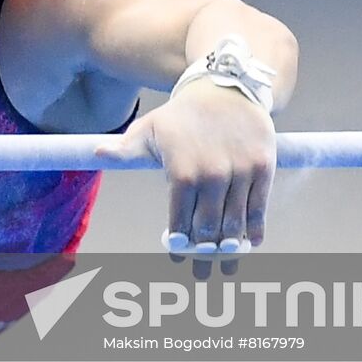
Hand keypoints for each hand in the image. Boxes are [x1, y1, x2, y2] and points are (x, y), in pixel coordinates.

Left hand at [96, 78, 276, 251]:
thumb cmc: (181, 114)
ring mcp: (240, 173)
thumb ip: (124, 148)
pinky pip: (259, 208)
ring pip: (235, 224)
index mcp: (182, 173)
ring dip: (230, 248)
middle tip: (203, 273)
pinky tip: (250, 243)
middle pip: (208, 229)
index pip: (180, 222)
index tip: (178, 254)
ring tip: (226, 263)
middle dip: (204, 254)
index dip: (179, 242)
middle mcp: (212, 176)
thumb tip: (97, 153)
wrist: (226, 88)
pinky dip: (255, 230)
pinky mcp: (263, 168)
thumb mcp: (149, 128)